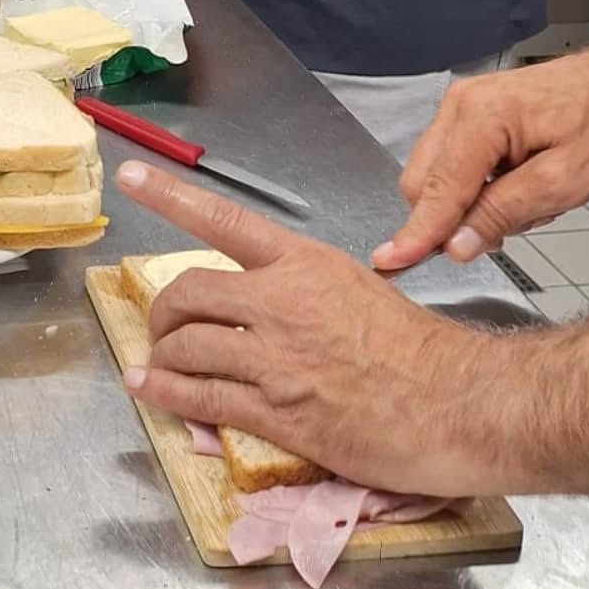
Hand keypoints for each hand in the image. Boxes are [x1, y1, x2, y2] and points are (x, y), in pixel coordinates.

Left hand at [115, 161, 508, 497]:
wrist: (459, 404)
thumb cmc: (418, 349)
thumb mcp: (356, 288)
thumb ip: (301, 288)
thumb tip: (261, 302)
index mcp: (303, 263)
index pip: (223, 219)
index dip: (169, 196)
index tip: (129, 176)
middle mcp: (282, 301)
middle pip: (191, 290)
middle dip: (163, 309)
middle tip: (161, 323)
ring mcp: (277, 358)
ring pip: (189, 344)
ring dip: (162, 353)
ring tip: (156, 361)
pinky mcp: (279, 412)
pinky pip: (203, 396)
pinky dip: (167, 392)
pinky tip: (150, 388)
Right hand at [373, 33, 588, 269]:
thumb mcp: (563, 182)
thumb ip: (504, 213)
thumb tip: (457, 244)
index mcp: (480, 118)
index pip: (437, 189)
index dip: (418, 232)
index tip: (392, 260)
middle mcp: (459, 106)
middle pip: (421, 182)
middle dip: (450, 219)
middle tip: (499, 233)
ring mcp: (458, 106)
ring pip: (431, 174)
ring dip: (465, 203)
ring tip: (521, 200)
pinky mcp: (465, 111)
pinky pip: (447, 161)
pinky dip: (471, 185)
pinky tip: (510, 184)